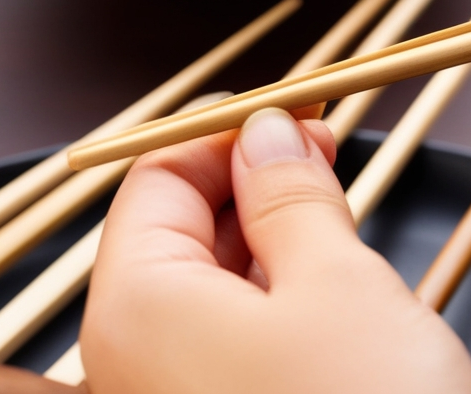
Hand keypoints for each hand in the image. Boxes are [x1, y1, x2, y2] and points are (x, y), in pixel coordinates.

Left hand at [80, 108, 470, 393]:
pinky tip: (330, 286)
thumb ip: (292, 195)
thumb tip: (266, 129)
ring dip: (269, 236)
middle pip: (172, 233)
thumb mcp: (339, 281)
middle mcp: (131, 362)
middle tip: (330, 149)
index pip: (155, 178)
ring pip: (205, 288)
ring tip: (338, 212)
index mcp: (137, 308)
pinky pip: (226, 341)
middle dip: (250, 180)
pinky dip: (275, 297)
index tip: (301, 110)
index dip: (229, 131)